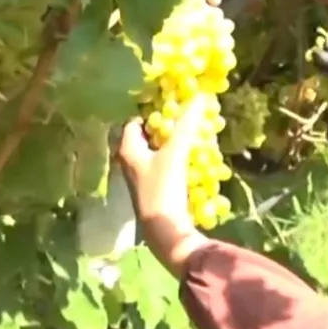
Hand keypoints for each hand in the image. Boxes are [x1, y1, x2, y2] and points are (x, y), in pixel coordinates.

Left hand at [118, 98, 209, 276]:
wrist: (166, 232)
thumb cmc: (162, 189)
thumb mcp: (175, 153)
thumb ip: (187, 125)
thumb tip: (199, 97)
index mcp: (128, 150)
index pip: (134, 121)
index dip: (151, 111)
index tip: (171, 104)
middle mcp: (130, 163)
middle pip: (147, 137)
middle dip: (166, 127)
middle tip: (185, 118)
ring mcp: (142, 178)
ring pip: (156, 153)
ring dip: (172, 144)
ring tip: (193, 135)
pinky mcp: (154, 191)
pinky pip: (164, 167)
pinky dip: (176, 160)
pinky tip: (194, 159)